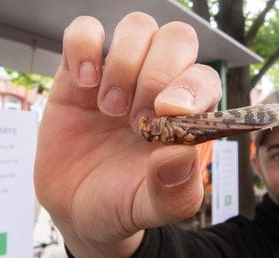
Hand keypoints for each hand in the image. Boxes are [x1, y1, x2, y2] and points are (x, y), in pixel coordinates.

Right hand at [34, 13, 221, 257]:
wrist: (74, 211)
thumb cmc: (120, 205)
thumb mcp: (150, 210)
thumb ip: (174, 192)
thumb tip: (182, 154)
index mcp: (186, 118)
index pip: (204, 77)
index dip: (189, 87)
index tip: (166, 114)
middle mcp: (158, 89)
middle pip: (177, 38)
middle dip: (157, 72)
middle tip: (135, 118)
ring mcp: (119, 76)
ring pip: (138, 26)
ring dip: (124, 63)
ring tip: (109, 108)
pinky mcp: (78, 72)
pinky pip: (85, 30)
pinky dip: (84, 46)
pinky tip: (82, 83)